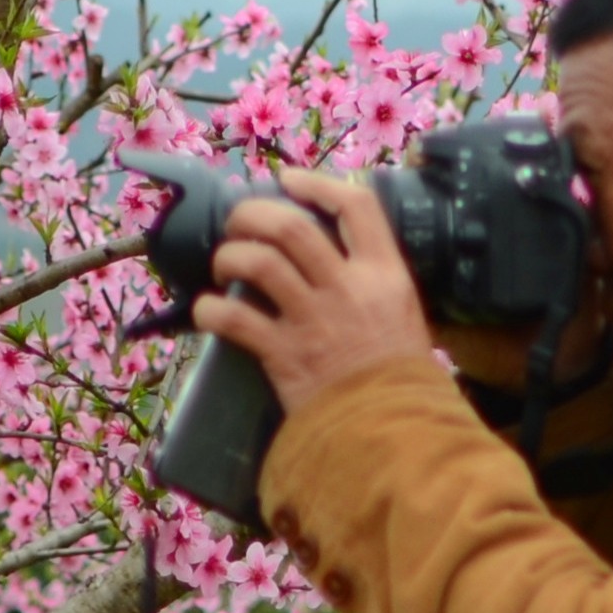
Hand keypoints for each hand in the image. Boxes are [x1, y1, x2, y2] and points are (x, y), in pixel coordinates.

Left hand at [194, 169, 441, 413]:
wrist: (395, 432)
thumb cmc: (402, 376)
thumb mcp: (404, 314)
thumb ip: (375, 282)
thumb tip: (338, 255)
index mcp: (385, 274)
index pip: (356, 207)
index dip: (317, 184)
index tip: (289, 180)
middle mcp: (348, 287)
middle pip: (291, 226)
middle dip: (253, 215)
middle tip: (239, 223)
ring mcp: (313, 319)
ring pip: (258, 263)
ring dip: (230, 257)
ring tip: (224, 266)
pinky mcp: (283, 354)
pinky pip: (233, 318)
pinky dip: (210, 311)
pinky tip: (208, 313)